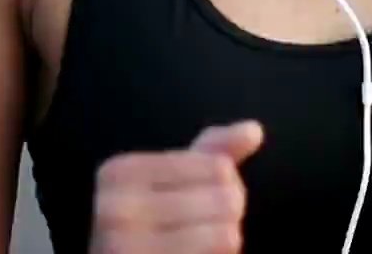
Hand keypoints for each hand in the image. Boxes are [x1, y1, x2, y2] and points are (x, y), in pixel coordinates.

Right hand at [89, 121, 263, 252]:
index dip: (224, 183)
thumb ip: (211, 152)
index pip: (220, 166)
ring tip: (199, 246)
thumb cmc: (146, 225)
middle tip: (200, 228)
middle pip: (228, 199)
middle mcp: (116, 211)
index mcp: (120, 173)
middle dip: (227, 215)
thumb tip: (254, 130)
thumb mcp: (171, 180)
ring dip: (225, 241)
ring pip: (228, 235)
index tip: (196, 199)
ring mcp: (127, 249)